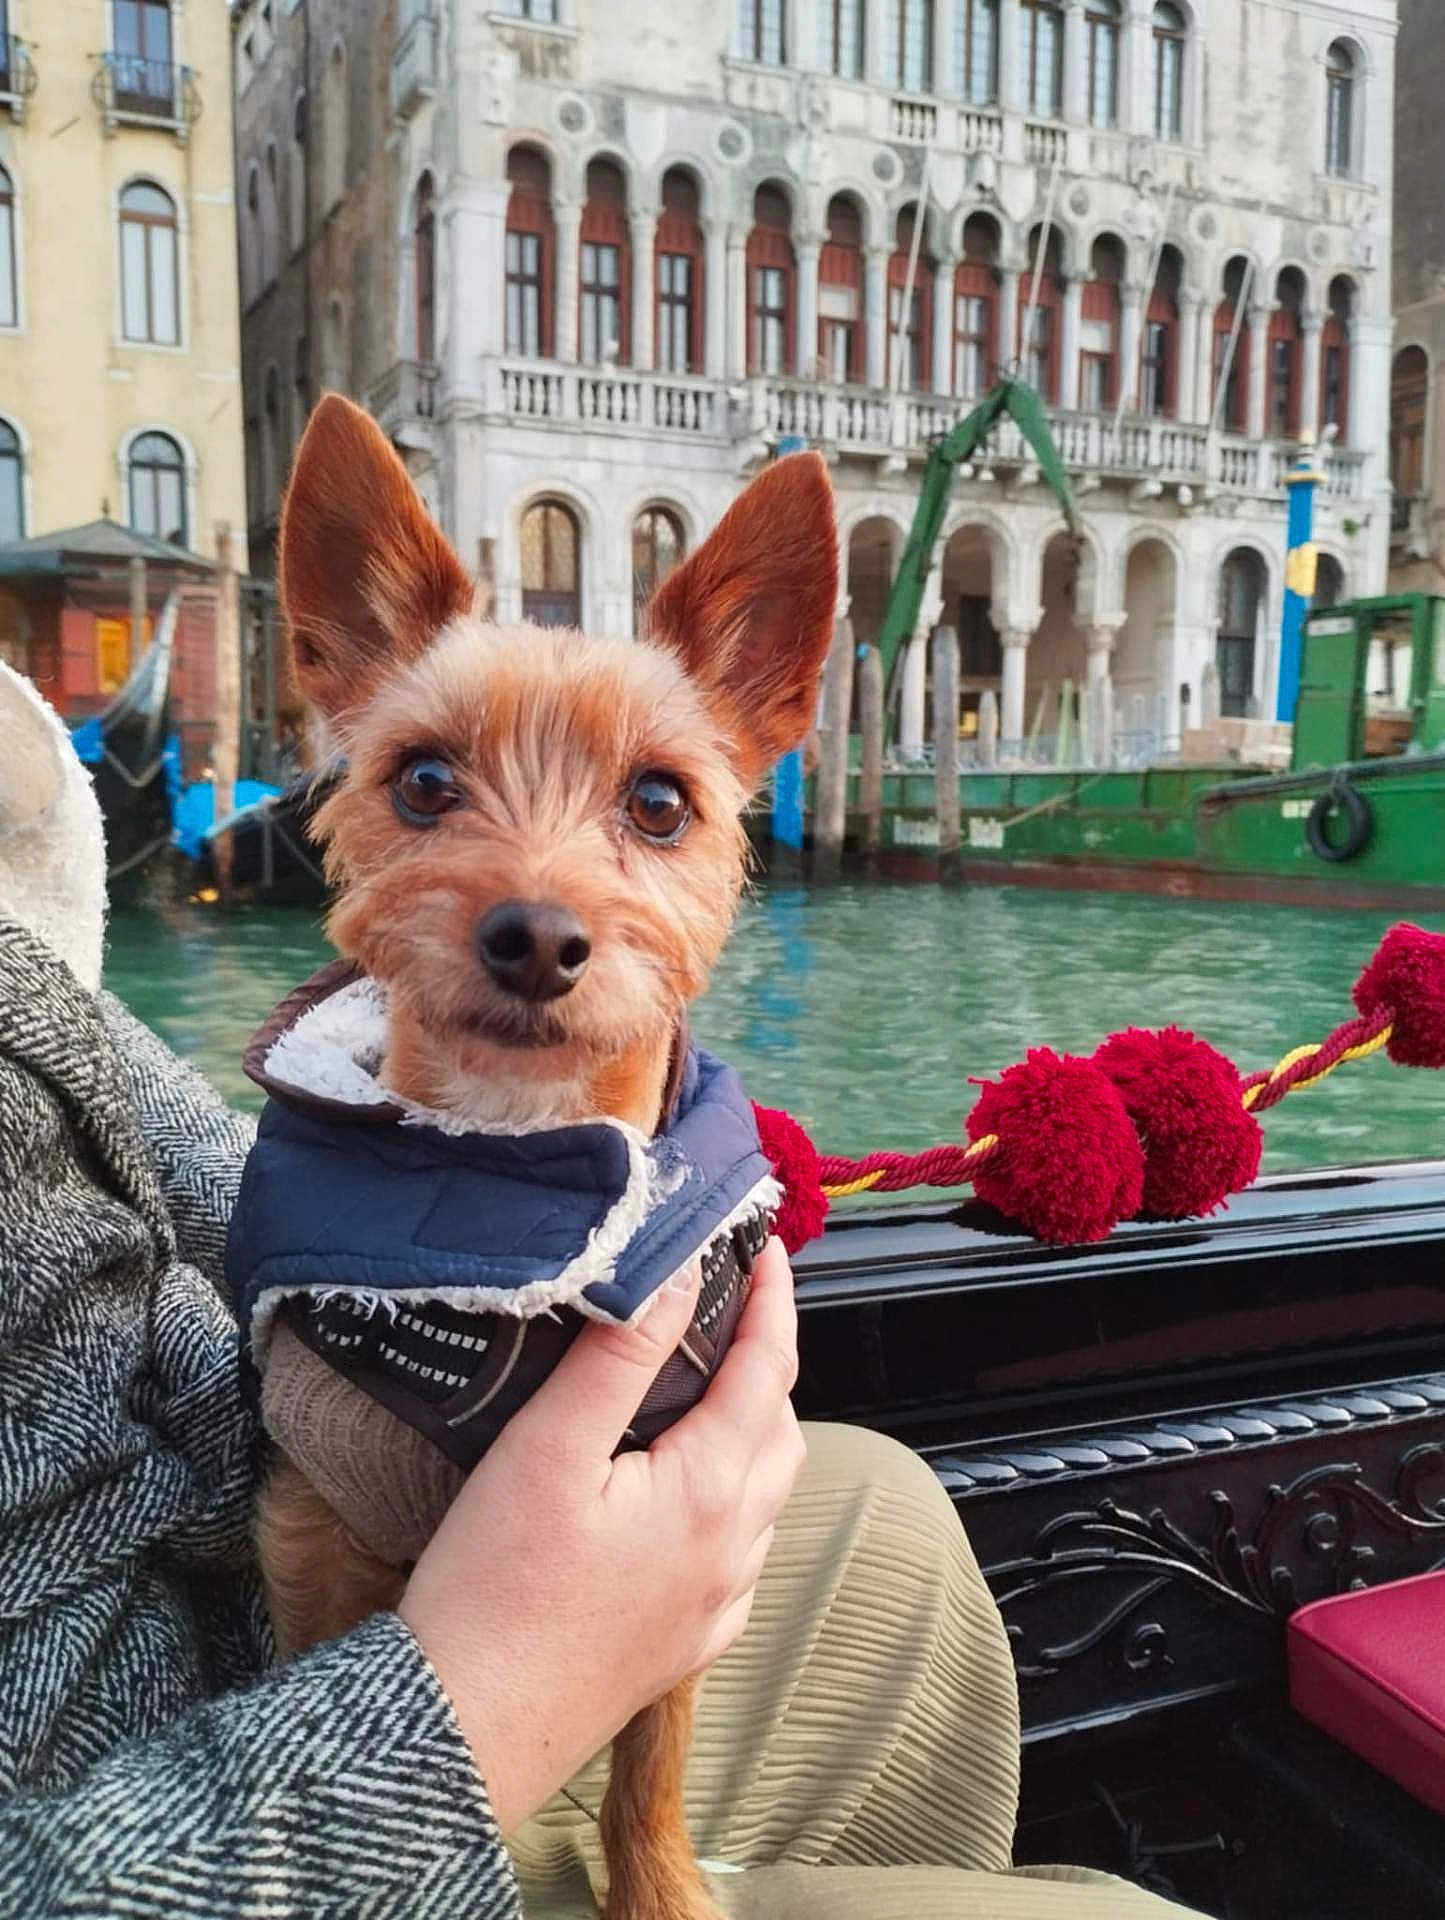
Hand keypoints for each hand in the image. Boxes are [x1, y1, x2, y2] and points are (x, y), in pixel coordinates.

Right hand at [398, 1236, 805, 1833]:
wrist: (462, 1731)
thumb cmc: (494, 1588)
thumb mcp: (548, 1448)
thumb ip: (619, 1355)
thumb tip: (678, 1273)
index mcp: (711, 1492)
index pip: (769, 1369)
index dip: (773, 1300)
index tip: (764, 1247)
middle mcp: (732, 1551)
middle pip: (780, 1432)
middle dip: (767, 1363)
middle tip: (727, 1312)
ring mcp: (714, 1607)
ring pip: (765, 1497)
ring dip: (752, 1433)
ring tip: (705, 1391)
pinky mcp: (684, 1649)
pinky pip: (739, 1559)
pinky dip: (732, 1505)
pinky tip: (685, 1499)